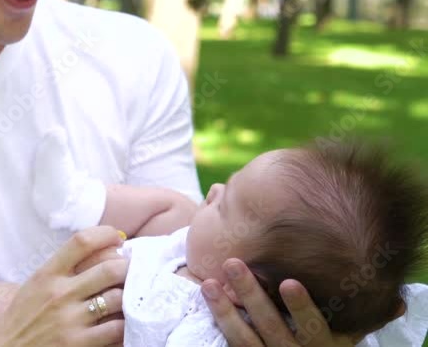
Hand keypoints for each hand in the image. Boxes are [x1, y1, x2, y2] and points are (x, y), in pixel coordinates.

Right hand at [0, 227, 127, 346]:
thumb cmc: (23, 317)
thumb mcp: (36, 285)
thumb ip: (61, 270)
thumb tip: (99, 251)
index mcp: (47, 274)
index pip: (81, 241)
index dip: (106, 234)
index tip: (117, 238)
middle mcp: (60, 293)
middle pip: (109, 269)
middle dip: (128, 267)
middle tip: (134, 270)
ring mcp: (71, 320)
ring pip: (118, 299)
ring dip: (130, 296)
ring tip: (133, 295)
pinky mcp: (80, 344)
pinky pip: (117, 330)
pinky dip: (126, 324)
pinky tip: (126, 322)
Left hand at [204, 259, 357, 346]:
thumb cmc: (326, 343)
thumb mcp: (347, 335)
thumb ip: (361, 316)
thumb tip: (395, 303)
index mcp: (326, 346)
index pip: (313, 327)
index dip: (301, 308)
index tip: (288, 282)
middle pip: (272, 328)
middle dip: (251, 296)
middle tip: (233, 264)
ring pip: (245, 339)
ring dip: (225, 309)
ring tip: (208, 282)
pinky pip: (232, 343)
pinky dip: (220, 319)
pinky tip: (209, 295)